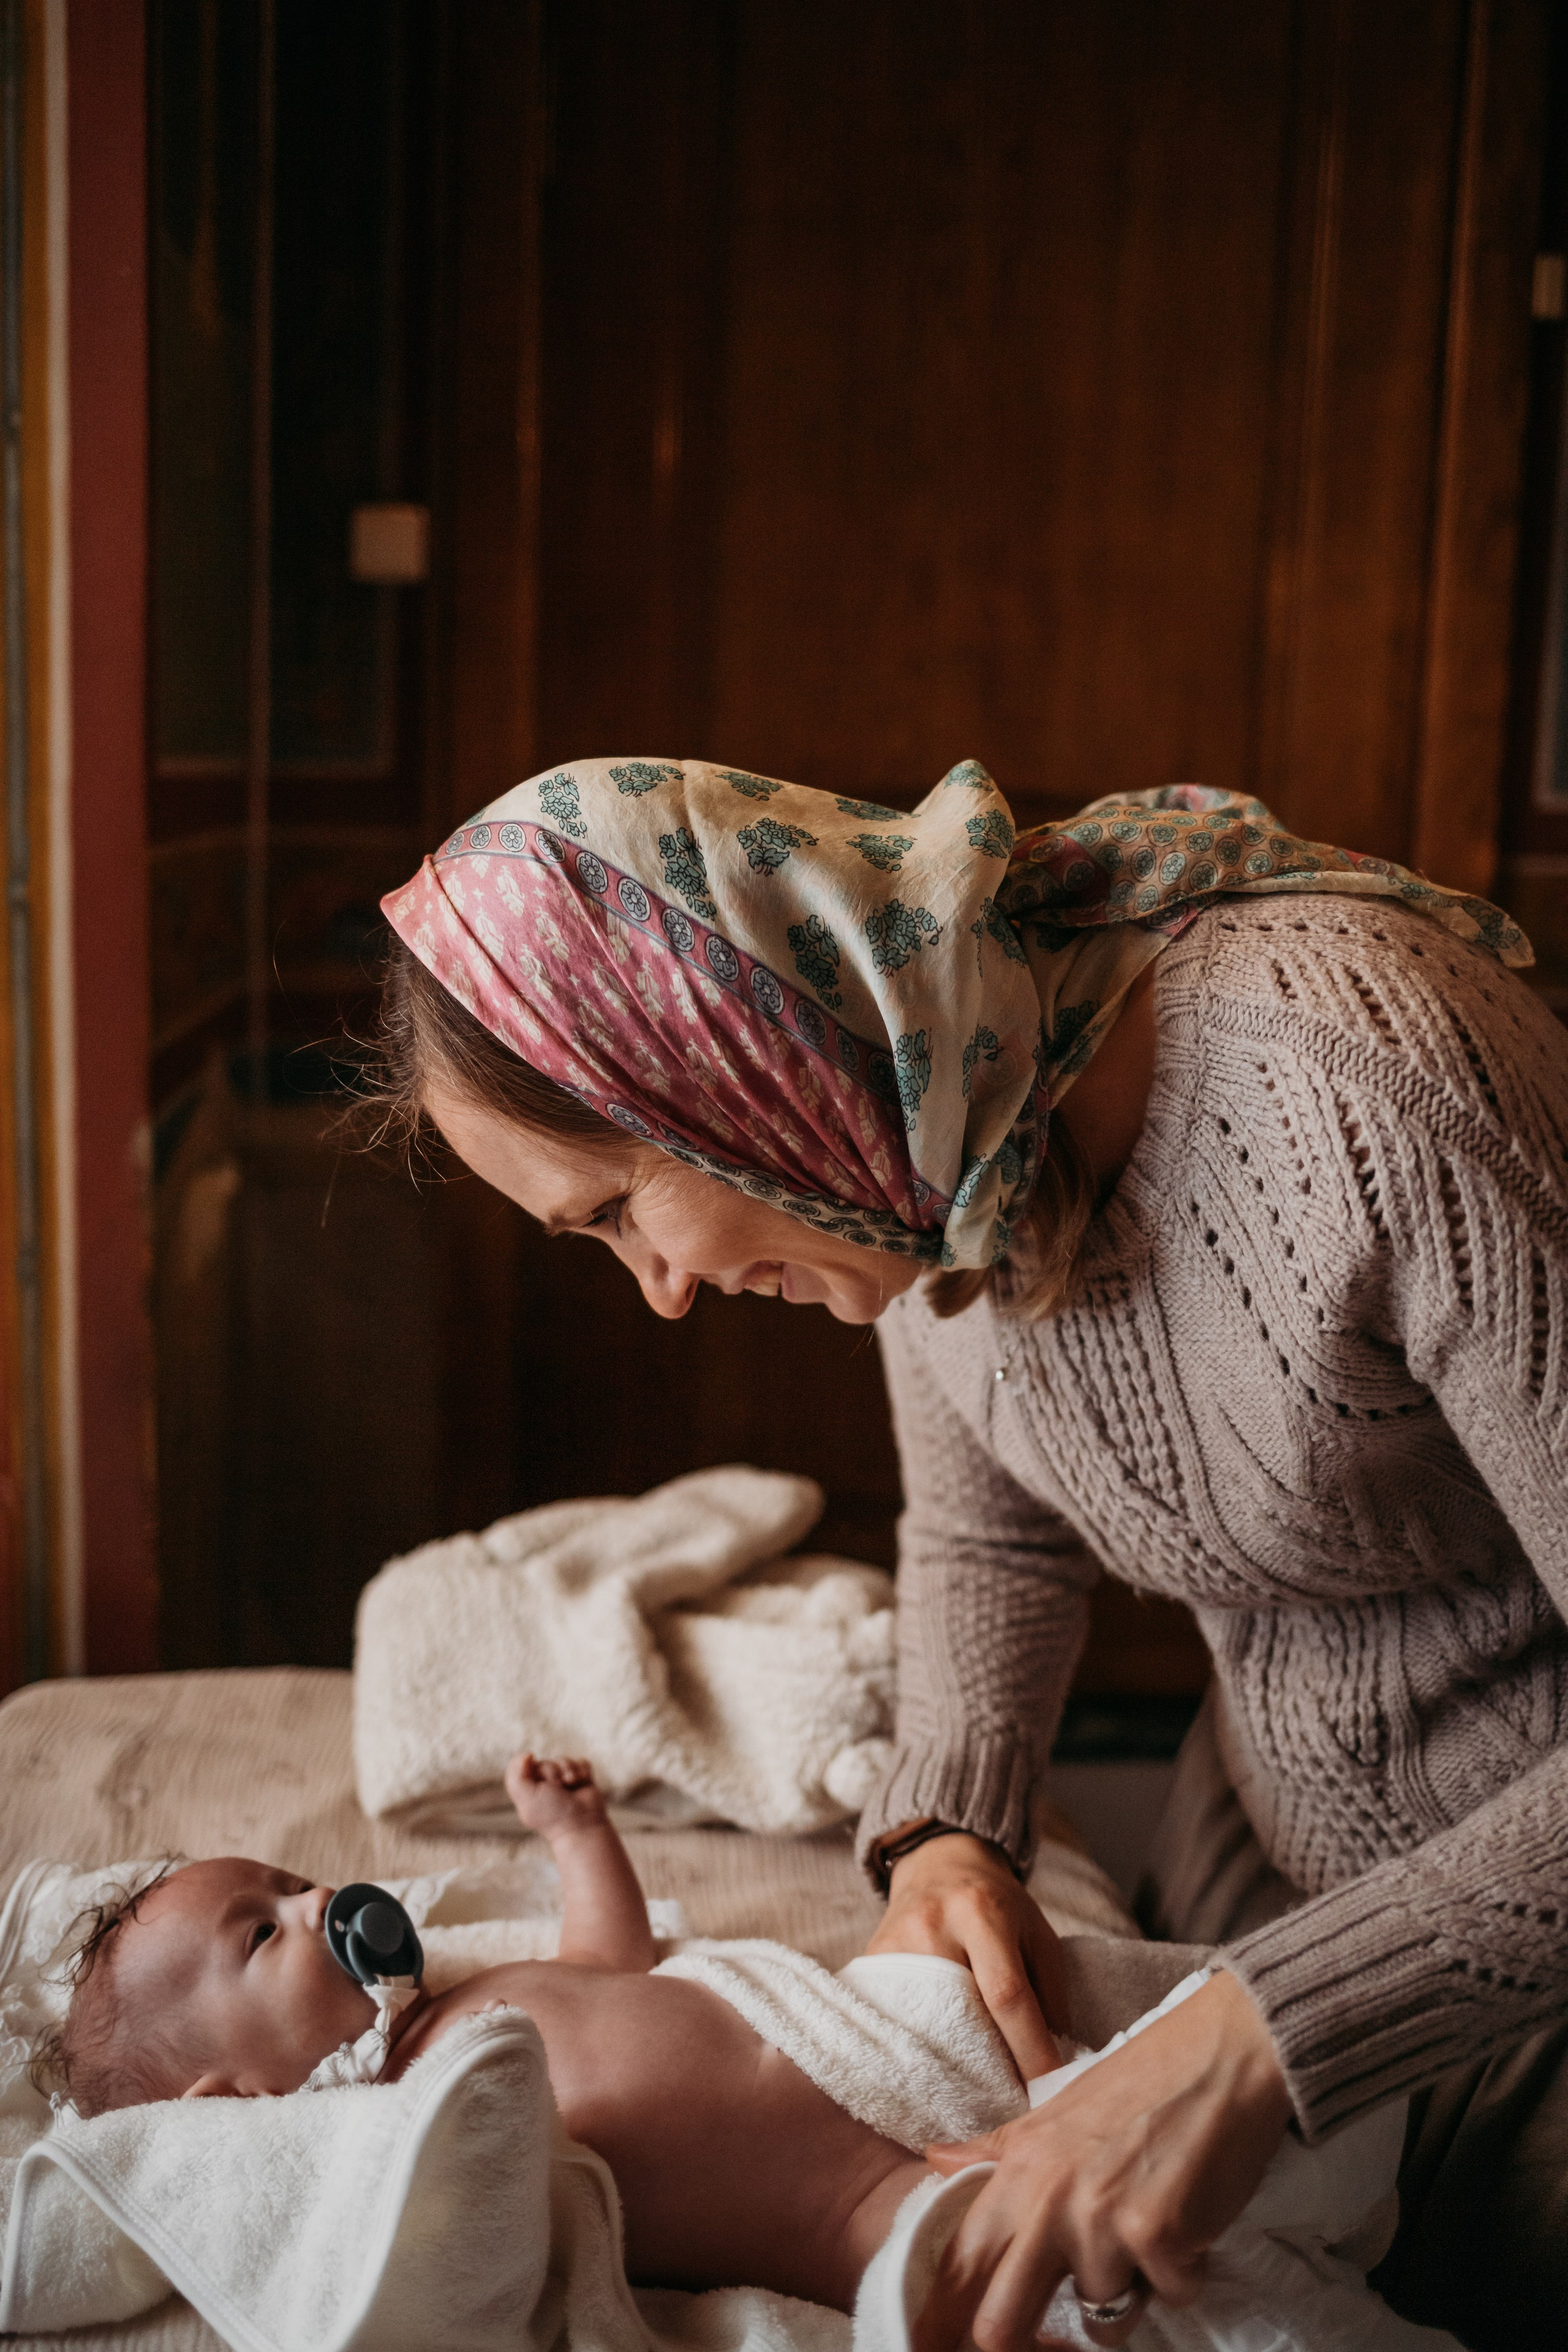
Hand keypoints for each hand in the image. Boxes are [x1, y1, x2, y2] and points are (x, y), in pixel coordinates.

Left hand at [504, 1752, 609, 1837]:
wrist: (582, 1825)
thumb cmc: (552, 1814)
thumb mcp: (527, 1797)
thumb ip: (516, 1775)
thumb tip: (527, 1754)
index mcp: (529, 1791)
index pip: (524, 1767)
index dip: (530, 1767)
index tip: (536, 1774)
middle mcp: (546, 1786)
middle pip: (546, 1762)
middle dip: (552, 1772)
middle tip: (557, 1788)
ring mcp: (565, 1783)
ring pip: (564, 1760)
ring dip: (568, 1771)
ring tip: (571, 1784)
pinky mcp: (582, 1780)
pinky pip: (581, 1763)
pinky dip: (582, 1771)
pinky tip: (581, 1784)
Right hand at [868, 1831, 1067, 2079]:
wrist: (939, 1864)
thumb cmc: (998, 1904)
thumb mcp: (1038, 1932)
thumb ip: (1051, 1991)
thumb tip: (1057, 2057)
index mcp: (983, 1912)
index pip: (1008, 1994)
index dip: (1030, 2048)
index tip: (1048, 2090)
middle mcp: (934, 1924)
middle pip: (963, 2013)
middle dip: (993, 2065)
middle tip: (1015, 2101)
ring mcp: (897, 1944)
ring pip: (928, 2024)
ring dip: (956, 2064)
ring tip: (979, 2093)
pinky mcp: (874, 1960)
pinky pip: (900, 2017)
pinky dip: (923, 2046)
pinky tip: (939, 2066)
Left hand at [914, 1971, 1291, 2351]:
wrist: (1225, 2053)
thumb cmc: (1144, 2079)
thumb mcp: (1055, 2110)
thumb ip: (996, 2150)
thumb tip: (935, 2159)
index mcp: (1018, 2170)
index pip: (959, 2267)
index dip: (940, 2323)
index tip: (932, 2348)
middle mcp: (1048, 2202)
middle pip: (1001, 2325)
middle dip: (1026, 2340)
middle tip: (1055, 2332)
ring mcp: (1102, 2222)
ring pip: (1104, 2315)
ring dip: (1131, 2286)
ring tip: (1150, 2224)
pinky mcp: (1160, 2238)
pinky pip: (1170, 2297)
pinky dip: (1186, 2271)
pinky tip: (1192, 2217)